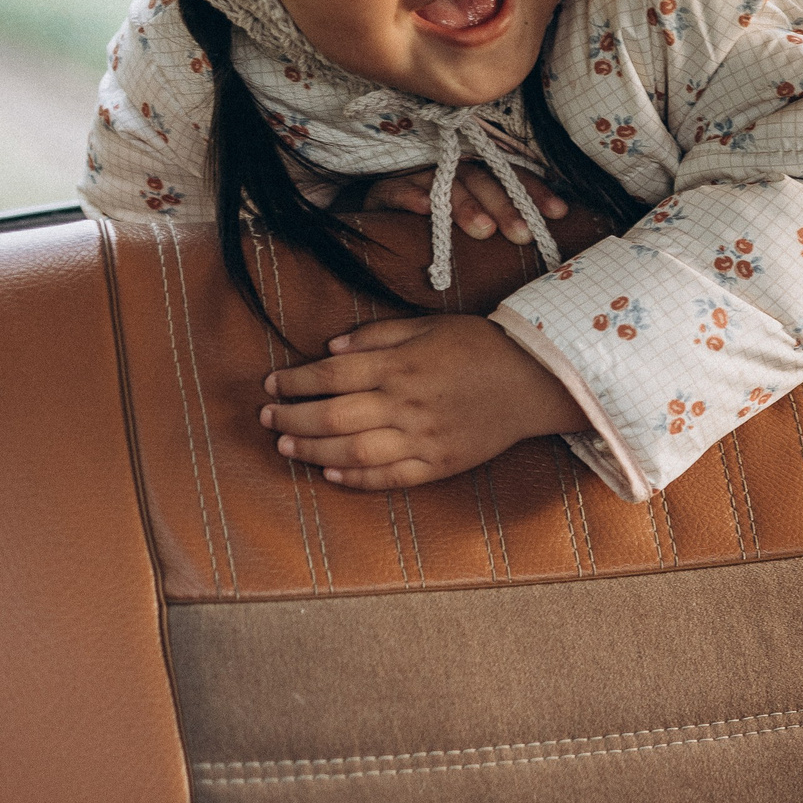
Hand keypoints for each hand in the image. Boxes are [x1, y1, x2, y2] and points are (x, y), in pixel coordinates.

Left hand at [260, 314, 590, 488]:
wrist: (535, 380)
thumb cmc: (482, 346)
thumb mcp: (431, 325)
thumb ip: (380, 336)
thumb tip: (332, 348)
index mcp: (402, 365)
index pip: (333, 374)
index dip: (296, 381)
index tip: (273, 383)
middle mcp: (407, 404)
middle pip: (334, 416)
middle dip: (292, 417)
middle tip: (267, 417)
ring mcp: (423, 438)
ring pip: (353, 451)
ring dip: (312, 450)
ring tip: (286, 445)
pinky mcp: (439, 463)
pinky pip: (390, 477)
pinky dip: (356, 478)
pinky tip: (330, 472)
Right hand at [363, 164, 567, 244]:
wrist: (380, 216)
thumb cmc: (438, 217)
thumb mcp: (474, 216)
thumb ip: (504, 219)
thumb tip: (548, 232)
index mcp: (477, 172)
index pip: (511, 176)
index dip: (535, 192)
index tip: (559, 213)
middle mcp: (451, 167)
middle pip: (483, 181)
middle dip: (506, 207)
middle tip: (522, 234)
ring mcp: (417, 175)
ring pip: (445, 184)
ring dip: (465, 206)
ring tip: (483, 230)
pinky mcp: (385, 188)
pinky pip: (398, 189)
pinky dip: (411, 196)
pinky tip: (424, 209)